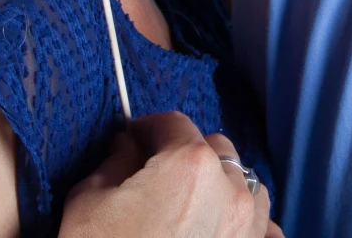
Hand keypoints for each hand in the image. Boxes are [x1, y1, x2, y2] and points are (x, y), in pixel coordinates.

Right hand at [57, 112, 278, 237]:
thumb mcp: (88, 203)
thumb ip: (114, 162)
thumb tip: (128, 146)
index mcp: (188, 165)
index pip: (173, 124)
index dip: (148, 129)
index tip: (134, 140)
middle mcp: (230, 191)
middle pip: (214, 149)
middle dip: (186, 154)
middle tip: (157, 174)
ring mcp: (249, 228)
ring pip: (244, 184)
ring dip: (221, 185)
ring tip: (191, 206)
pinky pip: (263, 227)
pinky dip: (246, 224)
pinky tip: (220, 233)